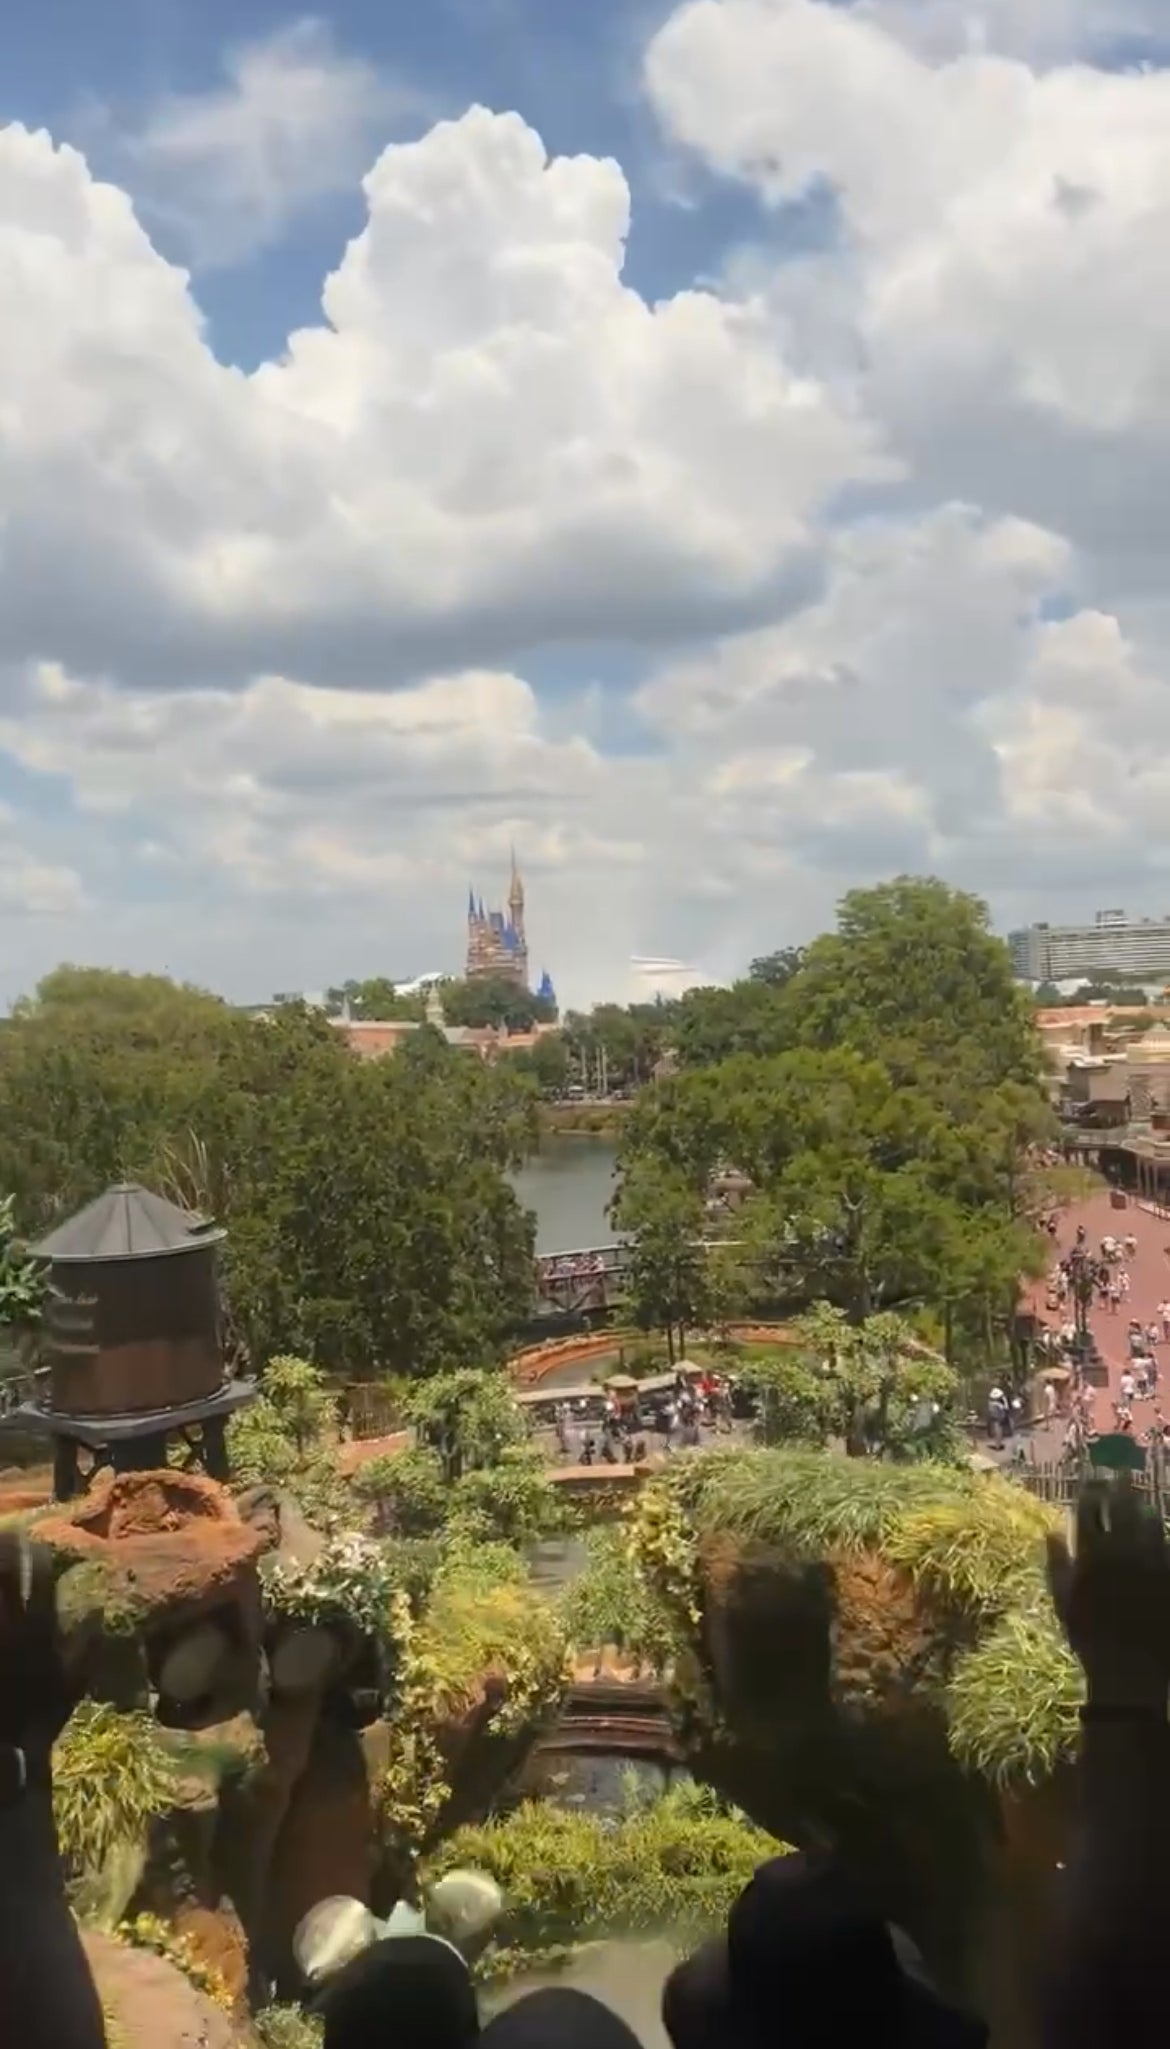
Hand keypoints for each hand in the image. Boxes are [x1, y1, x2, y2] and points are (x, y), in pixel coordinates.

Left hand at [0, 1532, 75, 1760]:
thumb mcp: (72, 1685)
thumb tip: (98, 1607)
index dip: (35, 1554)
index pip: (40, 1576)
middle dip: (6, 1551)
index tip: (30, 1540)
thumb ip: (87, 1646)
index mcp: (40, 1628)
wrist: (4, 1747)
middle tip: (6, 1537)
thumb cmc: (38, 1718)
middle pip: (8, 1572)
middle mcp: (15, 1624)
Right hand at [1047, 1477, 1169, 1707]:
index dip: (1089, 1492)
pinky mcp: (1166, 1573)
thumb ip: (1056, 1563)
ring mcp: (1147, 1560)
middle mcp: (1119, 1550)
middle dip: (1117, 1488)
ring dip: (1140, 1504)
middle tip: (1118, 1473)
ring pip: (1145, 1520)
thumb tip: (1051, 1531)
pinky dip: (1159, 1529)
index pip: (1088, 1511)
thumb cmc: (1089, 1637)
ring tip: (1139, 1495)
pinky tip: (1157, 1524)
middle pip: (1119, 1508)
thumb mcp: (1062, 1602)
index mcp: (1090, 1554)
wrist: (1130, 1667)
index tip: (1091, 1480)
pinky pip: (1164, 1542)